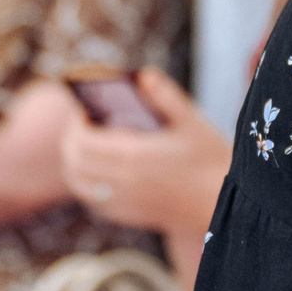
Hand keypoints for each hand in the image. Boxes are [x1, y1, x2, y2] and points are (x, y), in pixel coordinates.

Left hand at [59, 69, 229, 235]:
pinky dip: (87, 185)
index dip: (76, 123)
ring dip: (74, 164)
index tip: (82, 111)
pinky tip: (99, 173)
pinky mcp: (128, 215)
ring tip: (83, 147)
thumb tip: (143, 75)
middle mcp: (124, 181)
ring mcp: (124, 201)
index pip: (83, 140)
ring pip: (79, 184)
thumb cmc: (210, 160)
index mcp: (135, 155)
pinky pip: (93, 201)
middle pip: (74, 161)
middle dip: (70, 141)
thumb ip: (165, 95)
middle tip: (79, 126)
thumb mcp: (192, 121)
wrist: (222, 205)